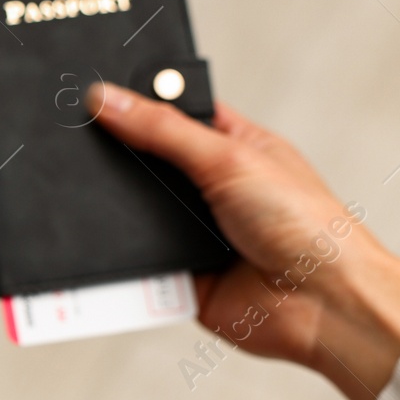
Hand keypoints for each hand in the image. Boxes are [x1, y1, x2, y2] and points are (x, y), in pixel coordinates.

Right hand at [85, 82, 399, 399]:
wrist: (323, 305)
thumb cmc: (309, 226)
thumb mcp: (230, 158)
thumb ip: (164, 130)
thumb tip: (109, 99)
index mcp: (232, 146)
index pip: (172, 113)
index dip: (136, 104)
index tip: (92, 94)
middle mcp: (210, 188)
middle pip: (145, 165)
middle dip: (117, 163)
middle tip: (76, 147)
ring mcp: (194, 234)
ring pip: (134, 216)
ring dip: (118, 214)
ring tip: (82, 199)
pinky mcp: (179, 278)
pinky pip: (135, 265)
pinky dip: (120, 261)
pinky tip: (105, 251)